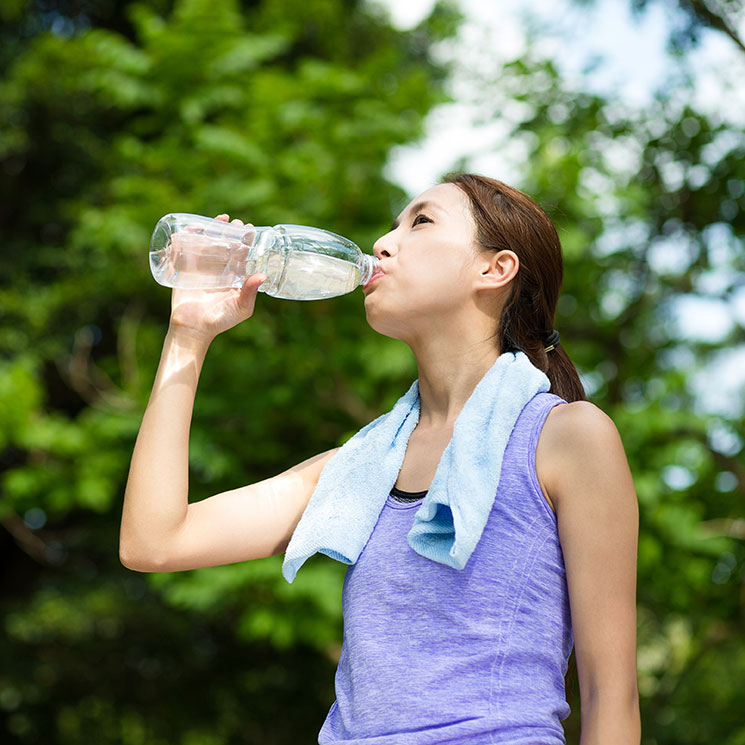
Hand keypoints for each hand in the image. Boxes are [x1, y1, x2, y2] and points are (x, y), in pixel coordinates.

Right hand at [168, 214, 266, 342]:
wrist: (193, 328)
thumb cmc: (220, 321)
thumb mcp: (241, 308)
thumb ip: (250, 293)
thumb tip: (262, 275)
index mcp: (234, 276)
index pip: (242, 254)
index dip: (246, 241)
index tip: (251, 229)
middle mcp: (219, 269)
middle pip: (226, 244)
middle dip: (232, 231)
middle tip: (238, 223)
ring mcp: (202, 267)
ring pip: (208, 241)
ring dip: (214, 228)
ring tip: (223, 219)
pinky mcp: (185, 267)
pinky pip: (186, 246)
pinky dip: (190, 234)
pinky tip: (197, 226)